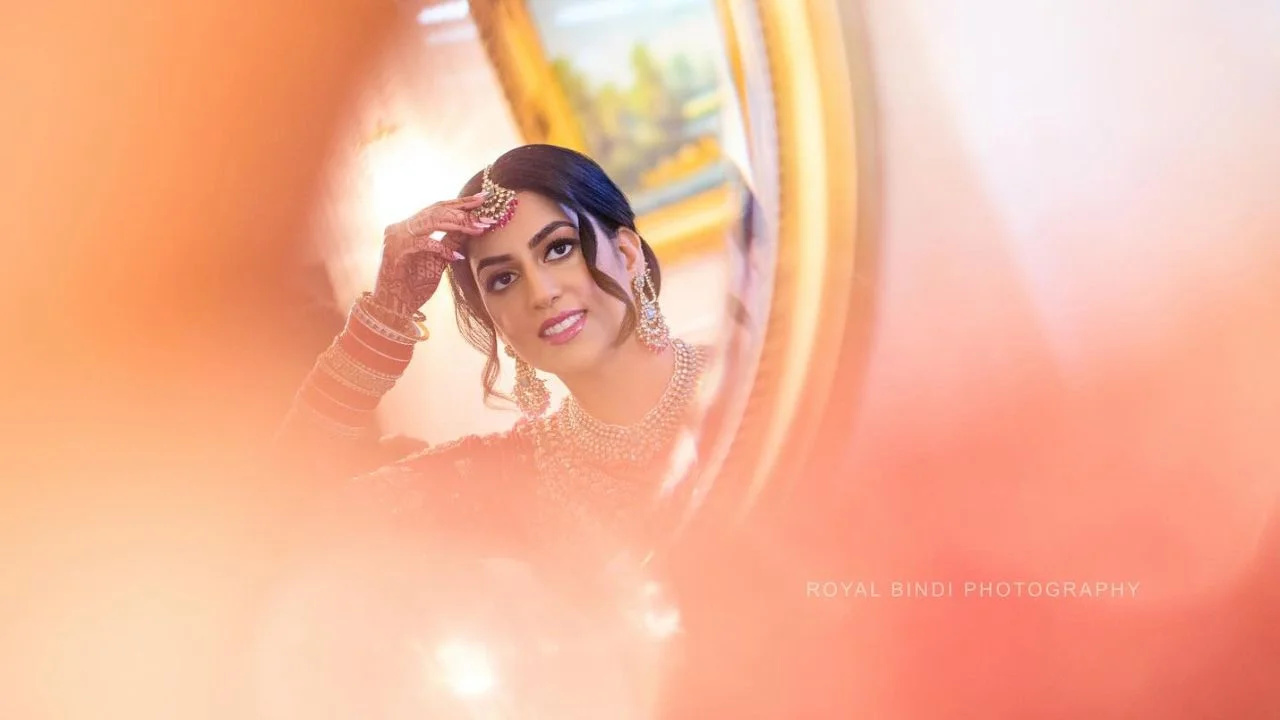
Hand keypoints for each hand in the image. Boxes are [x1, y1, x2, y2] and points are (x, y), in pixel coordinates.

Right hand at [373, 192, 492, 313]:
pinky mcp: (395, 251)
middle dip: (465, 211)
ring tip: (479, 228)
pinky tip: (458, 257)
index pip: (439, 208)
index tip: (485, 198)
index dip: (462, 202)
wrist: (394, 308)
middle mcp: (402, 226)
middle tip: (487, 214)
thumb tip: (472, 227)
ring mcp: (396, 236)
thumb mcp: (438, 262)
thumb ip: (450, 243)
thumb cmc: (414, 286)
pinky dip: (442, 250)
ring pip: (431, 221)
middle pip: (437, 210)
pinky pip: (423, 243)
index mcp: (411, 226)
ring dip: (458, 224)